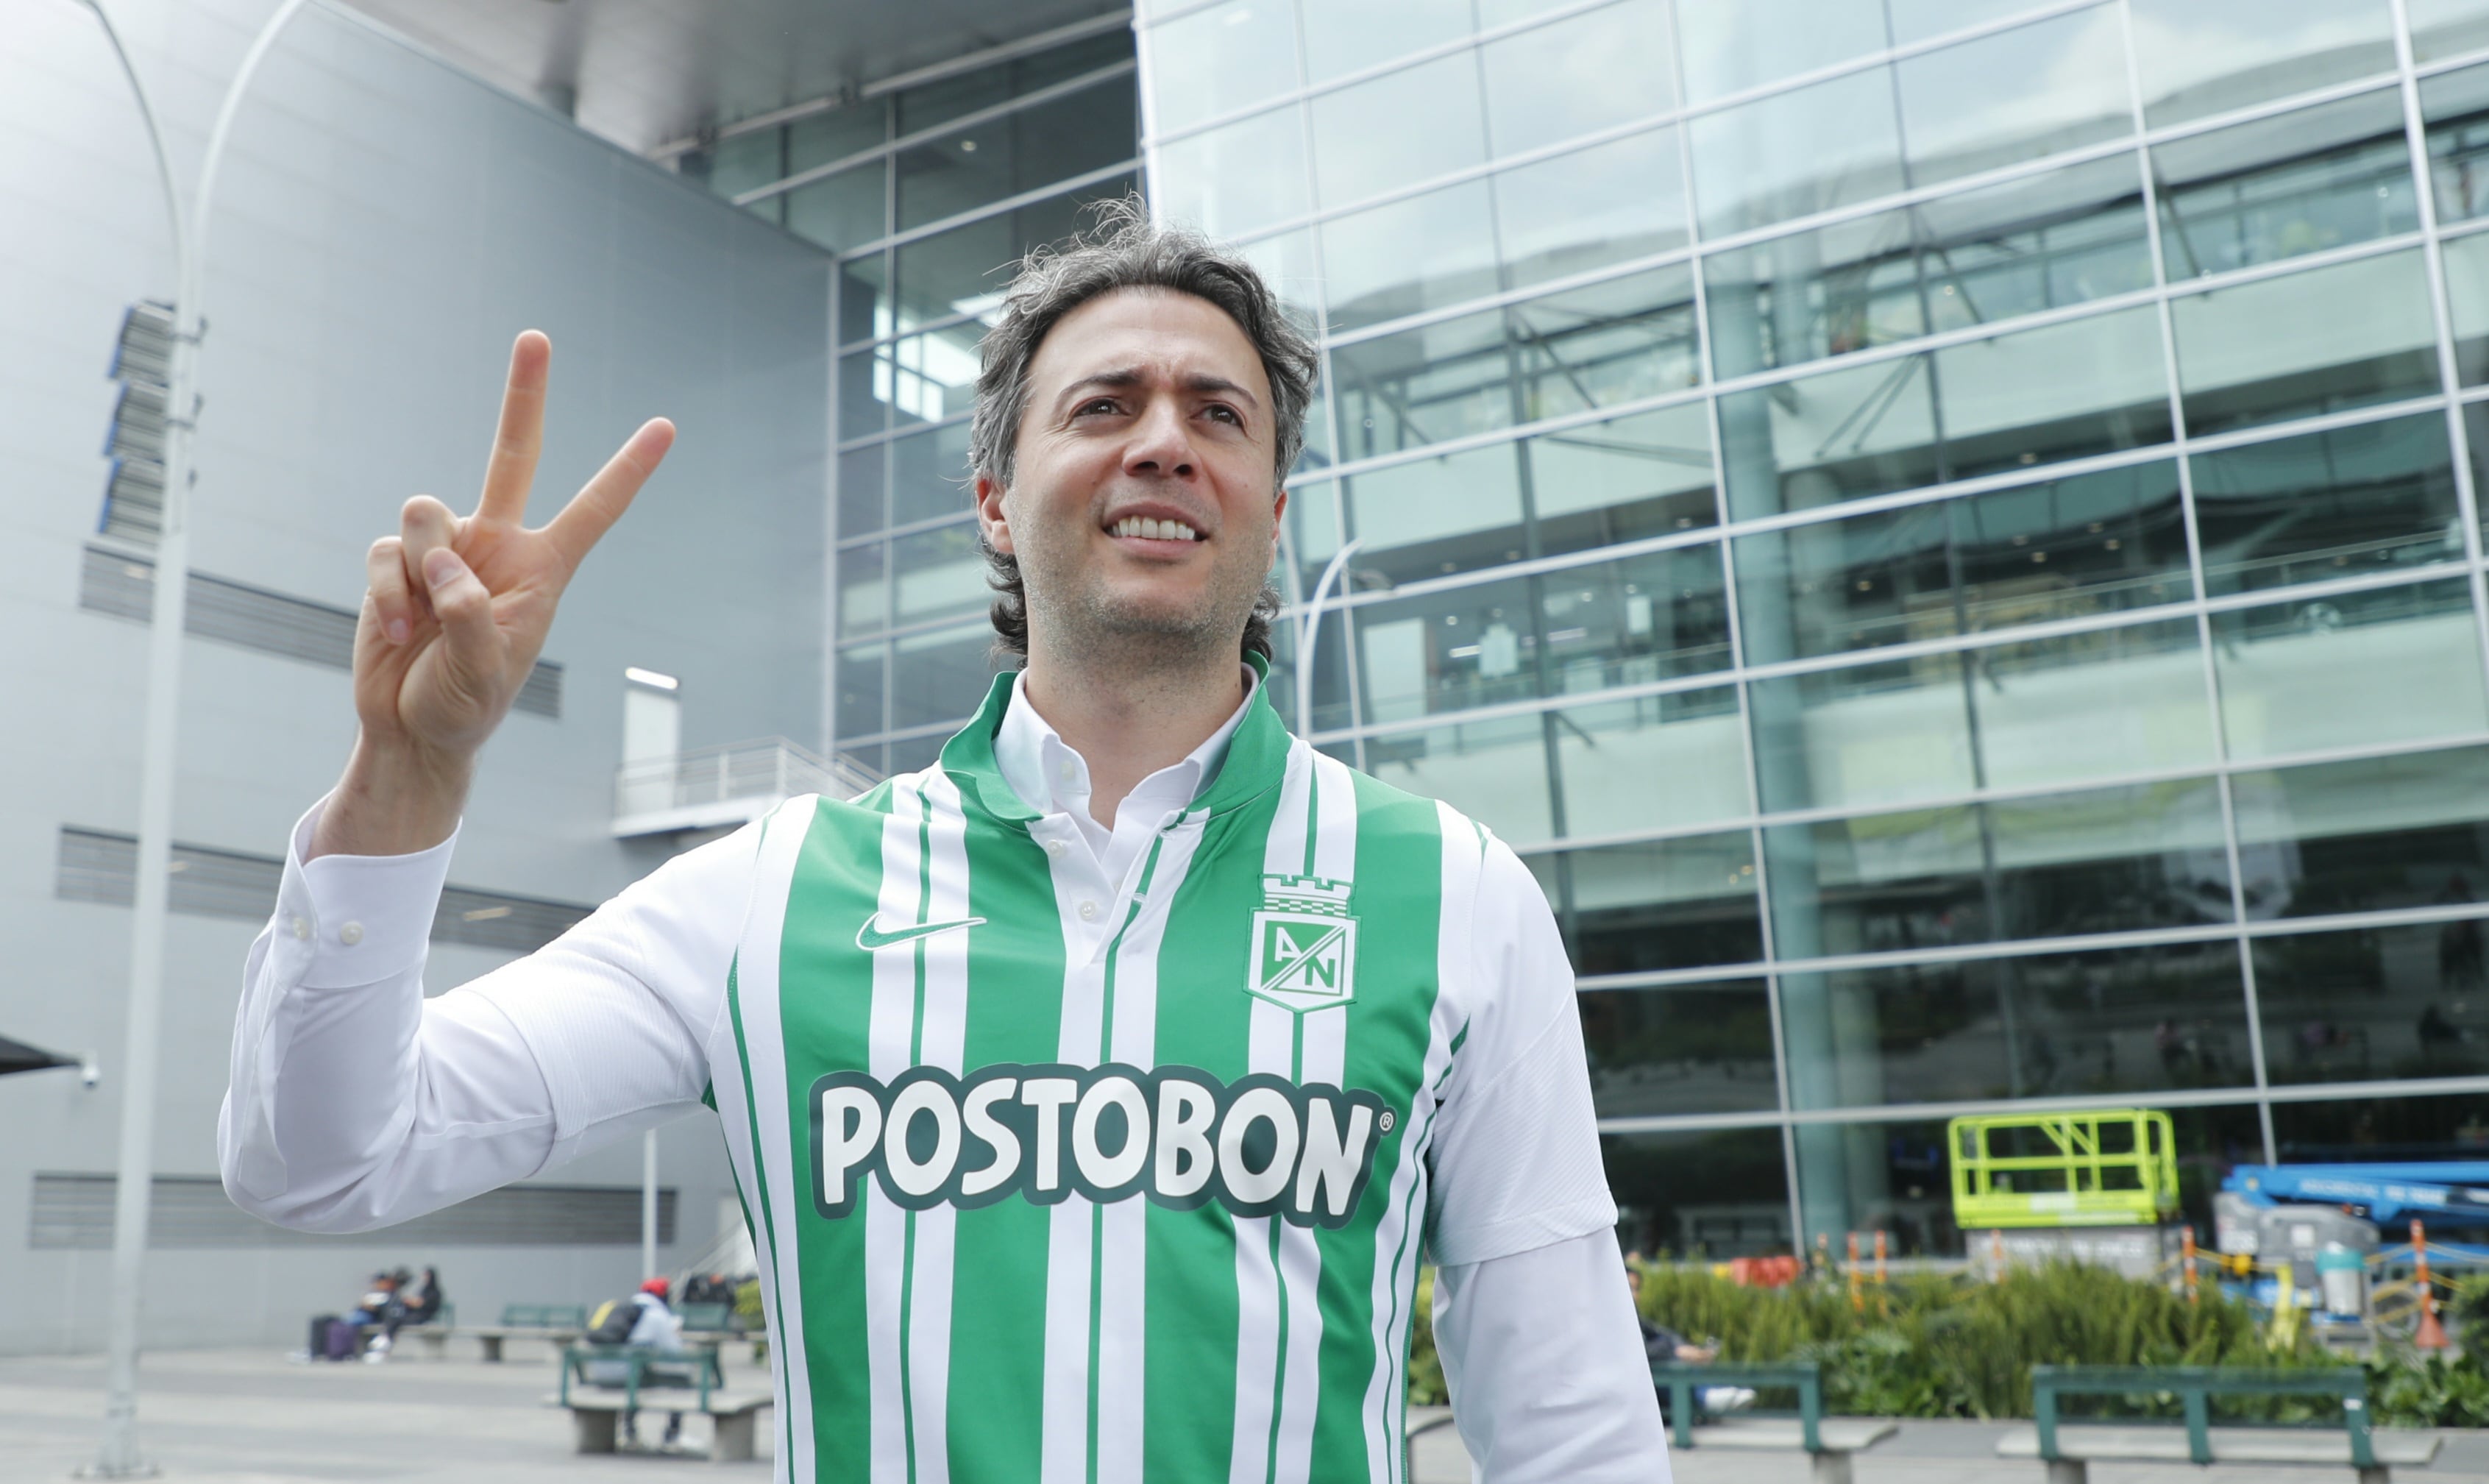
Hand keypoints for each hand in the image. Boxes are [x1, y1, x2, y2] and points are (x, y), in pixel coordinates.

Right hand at [315, 331, 671, 857]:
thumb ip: (470, 616)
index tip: (667, 426)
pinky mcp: (397, 562)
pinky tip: (398, 634)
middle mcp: (496, 545)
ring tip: (424, 625)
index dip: (628, 469)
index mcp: (543, 570)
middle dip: (524, 395)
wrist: (410, 733)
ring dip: (420, 568)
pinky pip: (388, 553)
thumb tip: (441, 561)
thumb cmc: (464, 709)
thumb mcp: (484, 675)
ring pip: (427, 509)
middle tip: (537, 337)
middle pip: (513, 454)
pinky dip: (389, 595)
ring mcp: (444, 548)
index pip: (594, 511)